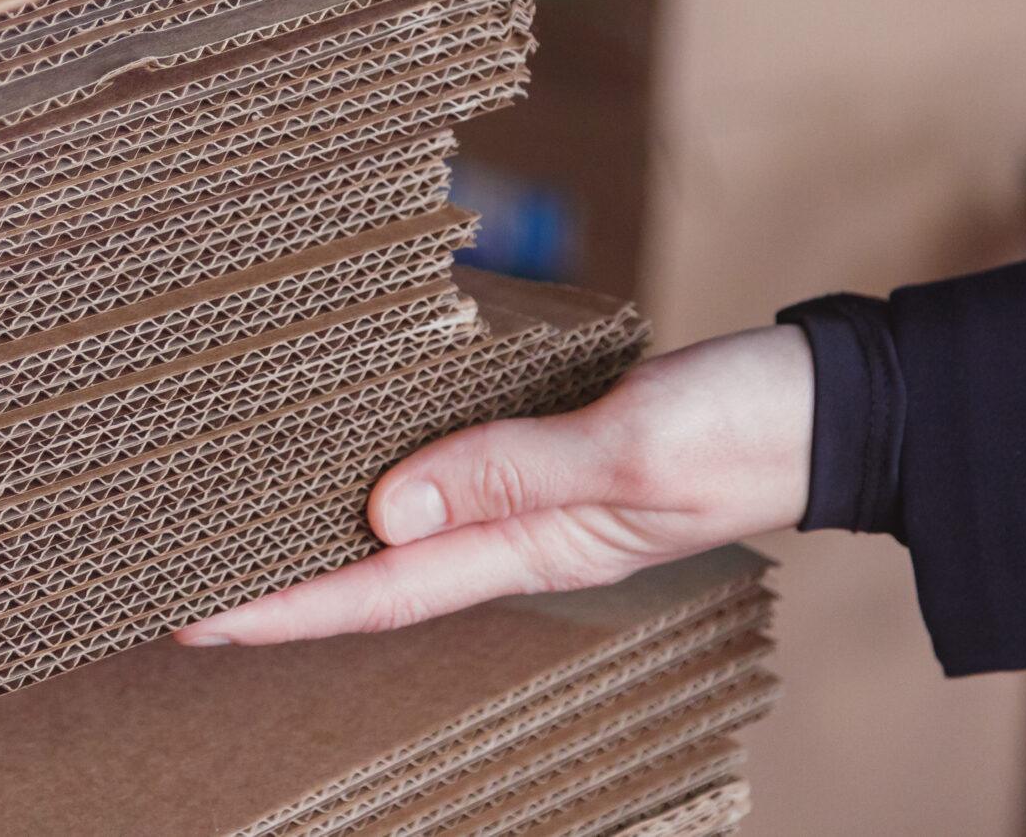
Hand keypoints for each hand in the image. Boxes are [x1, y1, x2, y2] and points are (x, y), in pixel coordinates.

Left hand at [177, 324, 812, 645]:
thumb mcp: (628, 448)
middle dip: (280, 583)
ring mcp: (545, 499)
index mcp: (537, 548)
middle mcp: (527, 535)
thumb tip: (385, 509)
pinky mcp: (563, 454)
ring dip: (325, 531)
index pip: (381, 591)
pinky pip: (456, 473)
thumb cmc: (750, 428)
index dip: (282, 608)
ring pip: (410, 526)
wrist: (846, 404)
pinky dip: (390, 474)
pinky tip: (353, 461)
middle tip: (179, 579)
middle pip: (378, 571)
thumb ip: (508, 472)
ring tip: (237, 524)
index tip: (194, 620)